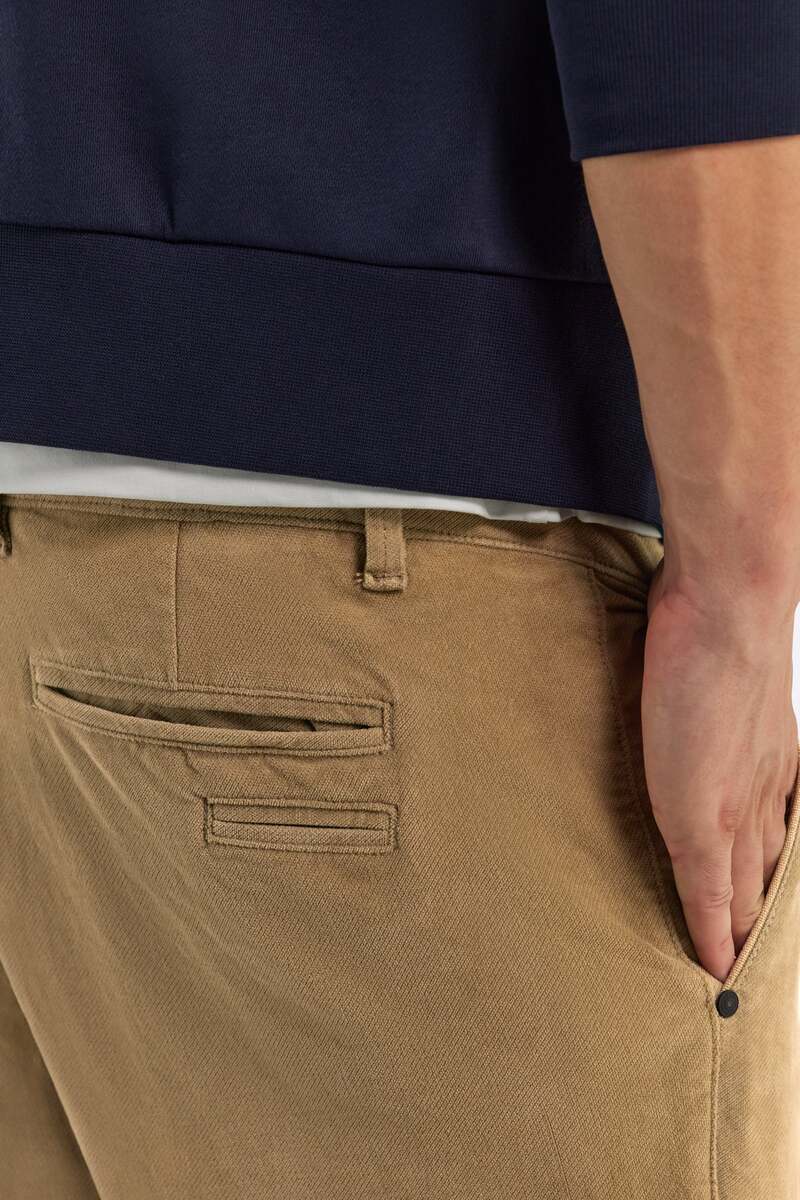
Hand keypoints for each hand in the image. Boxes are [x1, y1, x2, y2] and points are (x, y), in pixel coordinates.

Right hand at [642, 558, 797, 981]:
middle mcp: (764, 797)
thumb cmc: (719, 625)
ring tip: (737, 977)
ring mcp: (737, 812)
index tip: (763, 917)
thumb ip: (717, 689)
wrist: (729, 610)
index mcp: (770, 767)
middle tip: (759, 964)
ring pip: (746, 896)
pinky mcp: (703, 822)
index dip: (767, 885)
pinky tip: (710, 969)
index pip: (772, 845)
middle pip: (768, 880)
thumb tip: (703, 677)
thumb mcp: (730, 666)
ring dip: (743, 938)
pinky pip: (709, 898)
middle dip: (763, 922)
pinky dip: (711, 937)